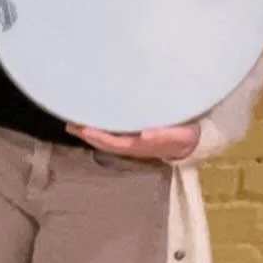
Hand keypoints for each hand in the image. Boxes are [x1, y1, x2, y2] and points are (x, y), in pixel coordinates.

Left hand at [67, 122, 201, 161]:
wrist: (193, 140)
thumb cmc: (184, 136)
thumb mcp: (179, 136)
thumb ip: (162, 136)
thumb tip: (144, 135)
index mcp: (140, 146)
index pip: (114, 143)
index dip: (98, 137)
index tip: (84, 129)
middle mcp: (131, 144)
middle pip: (105, 140)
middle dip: (87, 134)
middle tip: (70, 124)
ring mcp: (131, 139)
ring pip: (106, 135)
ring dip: (90, 130)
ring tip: (74, 121)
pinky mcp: (133, 131)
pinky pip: (112, 129)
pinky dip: (100, 124)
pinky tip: (93, 116)